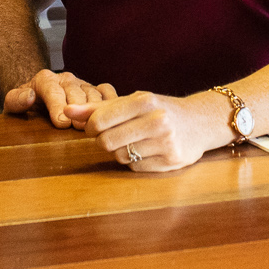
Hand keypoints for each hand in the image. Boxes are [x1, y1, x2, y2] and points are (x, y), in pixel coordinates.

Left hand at [2, 69, 115, 126]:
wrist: (35, 98)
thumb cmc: (25, 105)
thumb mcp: (12, 104)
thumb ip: (16, 100)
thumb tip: (29, 97)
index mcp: (45, 80)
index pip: (53, 91)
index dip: (58, 107)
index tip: (62, 123)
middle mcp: (66, 79)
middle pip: (77, 93)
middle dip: (79, 111)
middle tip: (80, 128)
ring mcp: (83, 84)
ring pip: (94, 93)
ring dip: (96, 110)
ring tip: (96, 126)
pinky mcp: (96, 90)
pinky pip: (108, 92)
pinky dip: (113, 102)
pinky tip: (113, 117)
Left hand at [65, 91, 229, 171]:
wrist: (200, 122)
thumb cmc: (160, 109)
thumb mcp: (132, 101)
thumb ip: (99, 108)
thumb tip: (67, 111)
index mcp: (144, 101)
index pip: (100, 120)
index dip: (90, 127)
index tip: (94, 127)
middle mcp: (157, 120)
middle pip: (106, 142)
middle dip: (104, 141)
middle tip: (114, 135)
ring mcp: (165, 142)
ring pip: (120, 156)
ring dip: (120, 151)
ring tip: (134, 140)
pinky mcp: (171, 161)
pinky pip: (136, 167)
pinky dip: (136, 161)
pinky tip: (147, 150)